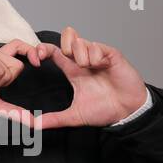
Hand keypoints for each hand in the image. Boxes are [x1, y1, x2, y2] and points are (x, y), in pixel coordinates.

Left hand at [29, 26, 146, 129]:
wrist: (127, 112)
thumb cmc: (105, 110)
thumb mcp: (74, 115)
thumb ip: (54, 119)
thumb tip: (34, 124)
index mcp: (73, 71)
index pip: (54, 52)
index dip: (42, 50)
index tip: (37, 60)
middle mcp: (84, 60)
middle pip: (67, 37)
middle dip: (63, 44)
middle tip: (66, 57)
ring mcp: (98, 56)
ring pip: (81, 42)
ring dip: (80, 54)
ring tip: (88, 67)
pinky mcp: (111, 55)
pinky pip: (97, 46)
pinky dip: (94, 55)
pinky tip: (100, 65)